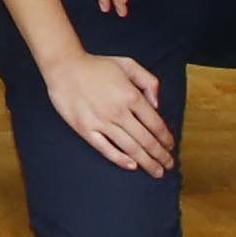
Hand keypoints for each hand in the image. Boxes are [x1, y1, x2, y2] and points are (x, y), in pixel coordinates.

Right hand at [38, 42, 172, 173]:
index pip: (155, 123)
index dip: (166, 138)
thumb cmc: (96, 65)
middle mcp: (119, 112)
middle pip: (146, 140)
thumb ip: (149, 82)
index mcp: (131, 96)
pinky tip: (132, 166)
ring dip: (146, 162)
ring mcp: (101, 122)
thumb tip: (156, 106)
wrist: (64, 67)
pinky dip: (120, 159)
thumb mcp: (128, 65)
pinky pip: (106, 148)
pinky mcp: (86, 129)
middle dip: (161, 155)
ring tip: (157, 171)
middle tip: (169, 165)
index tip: (171, 146)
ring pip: (130, 148)